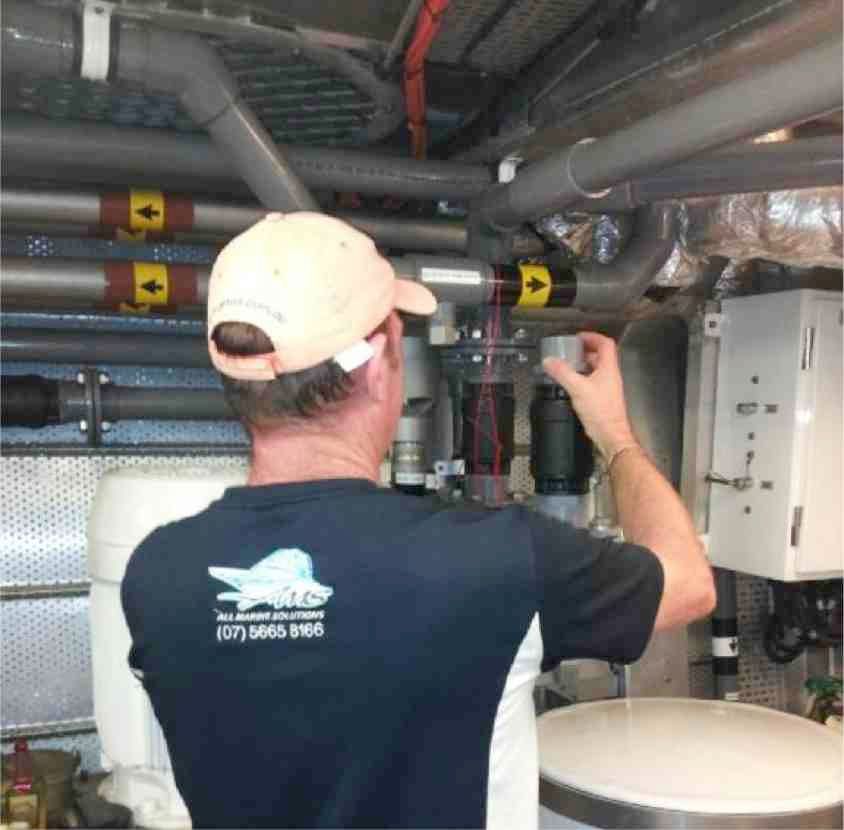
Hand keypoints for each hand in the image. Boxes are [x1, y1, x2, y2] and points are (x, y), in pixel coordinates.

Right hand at [542, 332, 637, 460]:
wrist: (610, 434)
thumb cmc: (601, 412)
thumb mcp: (578, 388)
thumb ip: (563, 373)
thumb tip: (550, 361)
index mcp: (608, 369)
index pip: (605, 344)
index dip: (592, 337)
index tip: (579, 337)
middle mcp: (610, 376)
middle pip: (601, 356)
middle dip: (585, 350)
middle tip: (571, 350)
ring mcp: (607, 388)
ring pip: (596, 369)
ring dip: (583, 364)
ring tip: (569, 364)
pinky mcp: (602, 398)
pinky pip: (593, 381)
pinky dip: (582, 377)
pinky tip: (572, 383)